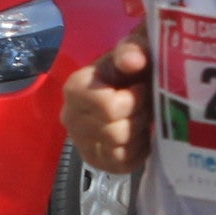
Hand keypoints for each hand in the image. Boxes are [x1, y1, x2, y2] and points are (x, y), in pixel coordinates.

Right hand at [63, 37, 151, 174]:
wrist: (131, 86)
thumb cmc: (131, 69)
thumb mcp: (135, 50)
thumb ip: (134, 50)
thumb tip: (132, 61)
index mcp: (75, 88)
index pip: (107, 108)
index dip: (133, 100)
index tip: (139, 88)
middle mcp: (70, 118)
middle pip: (116, 132)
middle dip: (138, 118)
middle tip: (145, 104)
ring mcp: (81, 143)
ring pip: (119, 150)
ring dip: (139, 134)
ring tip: (142, 117)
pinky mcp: (95, 161)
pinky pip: (123, 164)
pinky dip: (138, 151)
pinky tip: (139, 134)